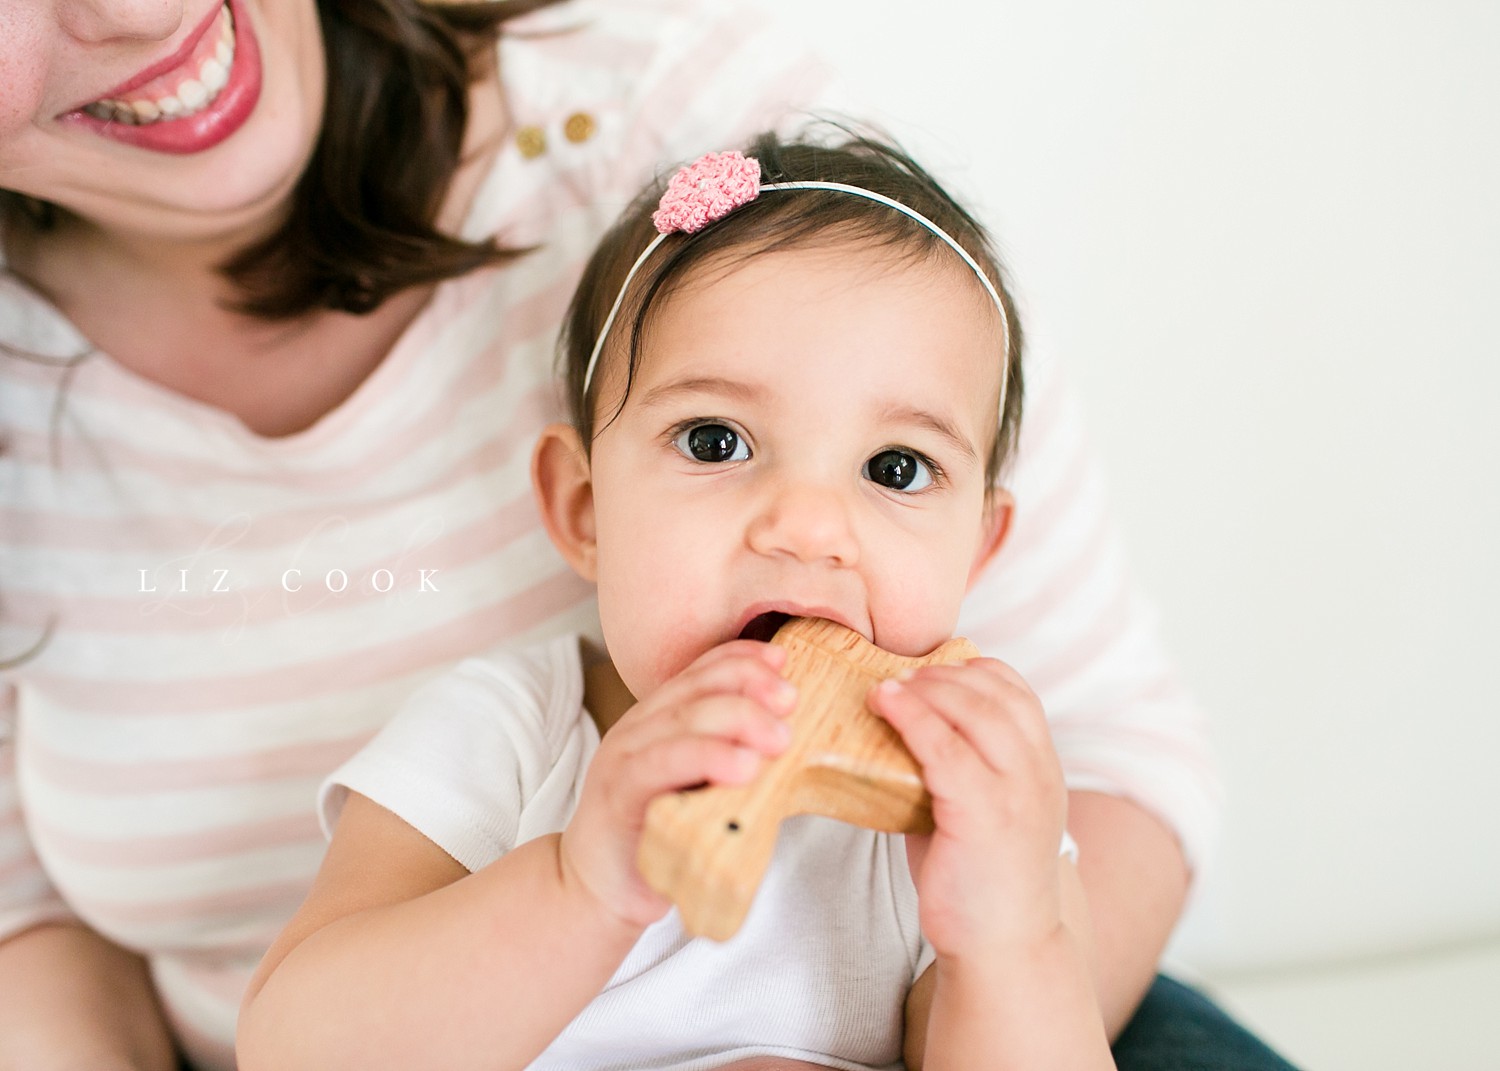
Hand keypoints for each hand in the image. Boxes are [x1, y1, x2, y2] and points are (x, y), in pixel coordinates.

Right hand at [558, 641, 796, 929]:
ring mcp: (623, 758)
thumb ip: (731, 759)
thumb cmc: (659, 840)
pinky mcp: (616, 795)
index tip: (783, 660)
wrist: (599, 893)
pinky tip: (742, 767)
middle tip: (792, 702)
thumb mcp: (702, 790)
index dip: (742, 658)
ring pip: (683, 720)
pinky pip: (662, 765)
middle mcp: (638, 729)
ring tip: (779, 738)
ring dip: (737, 719)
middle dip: (749, 685)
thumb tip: (792, 739)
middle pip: (697, 688)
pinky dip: (706, 757)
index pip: (700, 671)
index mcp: (658, 720)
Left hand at [866, 658, 1066, 957]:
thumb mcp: (985, 810)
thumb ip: (962, 768)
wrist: (1003, 948)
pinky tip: (883, 705)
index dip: (975, 671)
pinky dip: (911, 717)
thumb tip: (904, 727)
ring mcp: (1015, 794)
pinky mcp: (982, 815)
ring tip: (887, 687)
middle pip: (995, 694)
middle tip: (902, 676)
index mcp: (1044, 769)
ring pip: (972, 712)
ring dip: (924, 688)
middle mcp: (1038, 774)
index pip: (1018, 694)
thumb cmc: (981, 880)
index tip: (934, 669)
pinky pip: (943, 748)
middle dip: (944, 674)